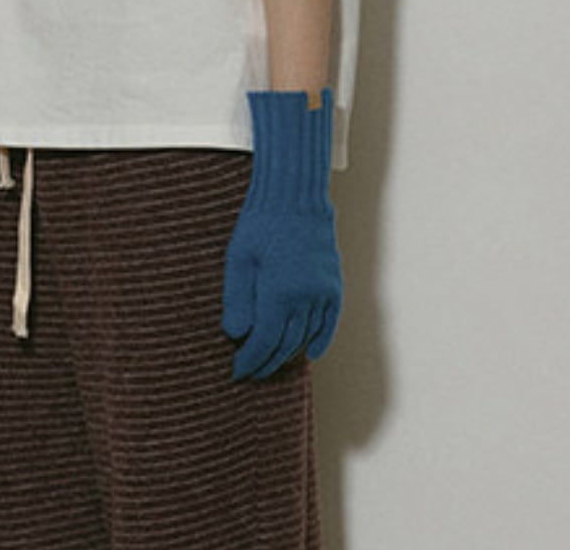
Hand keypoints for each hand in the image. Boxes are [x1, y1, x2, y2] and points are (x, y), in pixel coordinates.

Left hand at [222, 87, 342, 380]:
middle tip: (251, 372)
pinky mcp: (334, 284)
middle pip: (286, 344)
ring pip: (307, 336)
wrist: (295, 197)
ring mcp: (324, 292)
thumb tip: (235, 335)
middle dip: (266, 361)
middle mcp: (306, 297)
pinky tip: (308, 352)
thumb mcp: (239, 258)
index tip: (237, 371)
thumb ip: (237, 299)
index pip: (265, 340)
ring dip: (289, 353)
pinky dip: (319, 340)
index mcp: (280, 291)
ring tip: (271, 363)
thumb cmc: (260, 224)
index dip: (250, 359)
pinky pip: (329, 322)